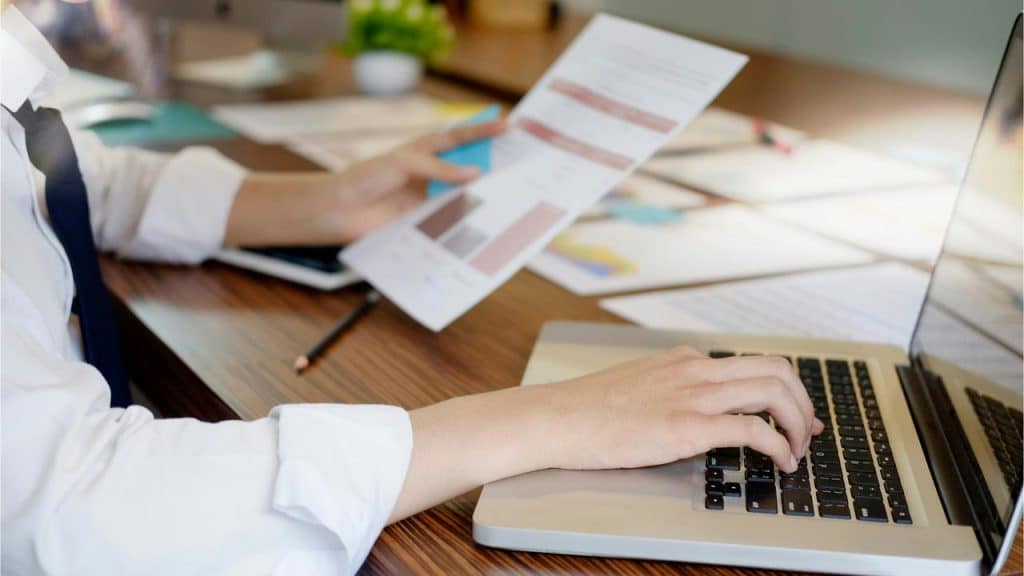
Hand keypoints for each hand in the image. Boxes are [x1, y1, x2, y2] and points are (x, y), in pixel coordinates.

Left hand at [225, 119, 505, 247]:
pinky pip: (452, 219)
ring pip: (464, 194)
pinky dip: (468, 220)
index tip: (508, 125)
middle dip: (493, 166)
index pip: (461, 137)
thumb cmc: (367, 178)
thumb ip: (440, 167)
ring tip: (510, 195)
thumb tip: (475, 173)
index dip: (484, 130)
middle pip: (469, 167)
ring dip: (483, 196)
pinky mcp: (427, 221)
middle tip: (520, 165)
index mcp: (426, 151)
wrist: (341, 212)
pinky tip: (486, 222)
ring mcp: (431, 197)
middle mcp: (433, 173)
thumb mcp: (404, 164)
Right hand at [546, 346, 823, 473]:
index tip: (799, 412)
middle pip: (777, 368)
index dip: (788, 388)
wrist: (560, 417)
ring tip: (798, 450)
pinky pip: (752, 429)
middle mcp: (696, 370)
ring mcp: (693, 395)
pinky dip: (778, 446)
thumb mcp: (639, 384)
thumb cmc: (589, 409)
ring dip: (798, 422)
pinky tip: (780, 462)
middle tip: (809, 431)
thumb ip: (672, 388)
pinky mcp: (687, 426)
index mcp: (685, 360)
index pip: (753, 362)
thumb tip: (696, 407)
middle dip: (804, 402)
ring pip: (773, 391)